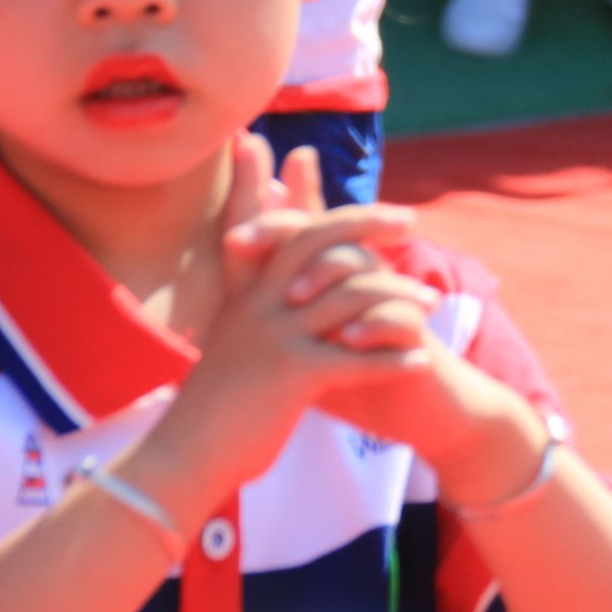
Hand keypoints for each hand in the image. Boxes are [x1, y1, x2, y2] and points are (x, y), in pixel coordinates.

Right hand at [123, 140, 439, 518]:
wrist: (179, 460)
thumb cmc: (209, 410)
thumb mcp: (227, 346)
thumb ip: (247, 312)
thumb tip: (254, 285)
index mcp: (243, 298)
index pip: (268, 228)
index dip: (284, 189)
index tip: (300, 151)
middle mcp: (257, 307)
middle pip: (317, 242)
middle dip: (365, 223)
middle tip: (409, 218)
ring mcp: (274, 337)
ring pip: (350, 299)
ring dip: (398, 298)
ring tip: (431, 303)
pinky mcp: (292, 375)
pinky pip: (357, 360)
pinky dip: (393, 359)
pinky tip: (423, 361)